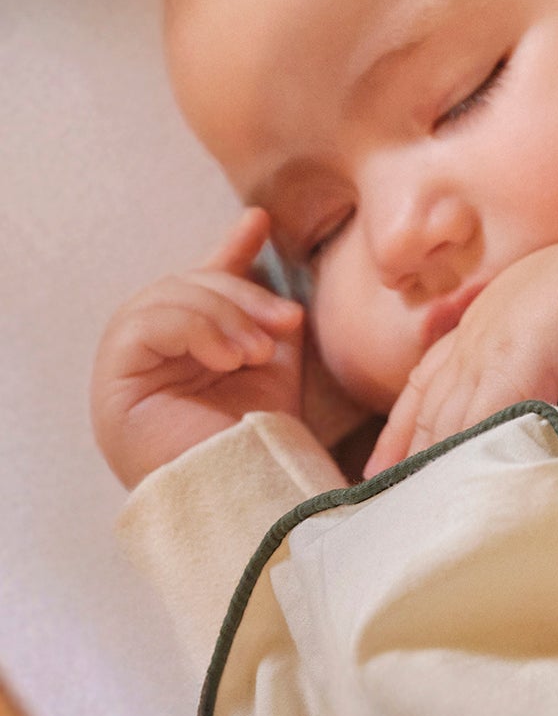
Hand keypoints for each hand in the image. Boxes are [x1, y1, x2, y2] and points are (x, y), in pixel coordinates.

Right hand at [91, 209, 306, 488]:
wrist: (250, 495)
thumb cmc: (263, 438)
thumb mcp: (272, 358)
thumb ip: (261, 307)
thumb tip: (256, 232)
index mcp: (186, 352)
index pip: (199, 287)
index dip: (227, 251)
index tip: (259, 220)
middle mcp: (151, 357)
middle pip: (185, 286)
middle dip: (241, 293)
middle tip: (287, 321)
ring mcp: (126, 368)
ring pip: (165, 298)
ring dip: (223, 314)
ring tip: (257, 350)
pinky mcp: (113, 381)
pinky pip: (145, 324)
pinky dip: (193, 329)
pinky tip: (227, 356)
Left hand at [365, 210, 557, 476]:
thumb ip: (536, 353)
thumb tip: (537, 391)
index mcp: (484, 321)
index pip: (426, 381)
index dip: (402, 425)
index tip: (385, 462)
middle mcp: (476, 334)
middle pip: (428, 406)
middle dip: (405, 455)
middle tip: (383, 498)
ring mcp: (492, 348)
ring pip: (447, 420)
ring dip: (432, 465)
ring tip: (419, 510)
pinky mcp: (519, 364)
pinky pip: (483, 424)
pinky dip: (471, 459)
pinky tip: (468, 493)